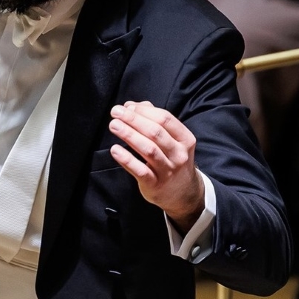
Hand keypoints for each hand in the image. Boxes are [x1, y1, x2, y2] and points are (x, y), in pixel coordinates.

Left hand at [108, 100, 204, 231]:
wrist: (183, 193)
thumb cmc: (171, 159)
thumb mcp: (172, 140)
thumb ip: (152, 119)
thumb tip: (131, 105)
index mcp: (185, 139)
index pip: (165, 119)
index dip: (144, 111)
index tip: (127, 107)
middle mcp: (179, 154)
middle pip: (155, 132)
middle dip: (134, 120)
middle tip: (116, 112)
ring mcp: (168, 170)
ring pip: (148, 150)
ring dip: (129, 135)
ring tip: (114, 125)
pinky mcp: (155, 184)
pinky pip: (140, 171)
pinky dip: (127, 159)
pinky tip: (115, 150)